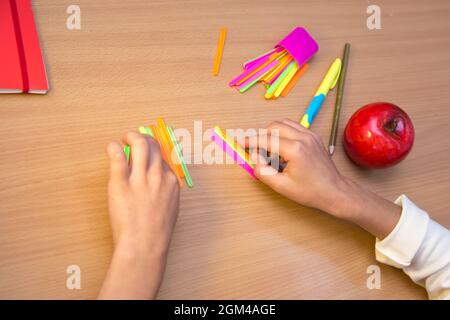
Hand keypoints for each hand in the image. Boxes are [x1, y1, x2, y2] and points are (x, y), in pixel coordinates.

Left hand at [99, 132, 179, 298]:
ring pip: (139, 144)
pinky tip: (111, 148)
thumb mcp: (171, 208)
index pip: (163, 156)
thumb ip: (166, 191)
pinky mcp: (121, 182)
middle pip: (153, 145)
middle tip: (134, 139)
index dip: (153, 151)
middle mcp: (158, 175)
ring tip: (124, 139)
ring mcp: (140, 178)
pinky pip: (117, 156)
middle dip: (143, 137)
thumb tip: (159, 181)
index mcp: (171, 182)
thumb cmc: (157, 233)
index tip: (146, 151)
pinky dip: (113, 147)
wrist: (144, 245)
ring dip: (131, 136)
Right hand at [246, 119, 400, 238]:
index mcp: (295, 150)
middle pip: (273, 127)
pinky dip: (283, 134)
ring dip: (272, 133)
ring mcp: (310, 135)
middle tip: (255, 151)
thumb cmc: (310, 192)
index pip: (265, 139)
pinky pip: (293, 127)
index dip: (250, 141)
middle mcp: (303, 137)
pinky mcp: (313, 136)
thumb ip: (263, 171)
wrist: (334, 191)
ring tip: (270, 151)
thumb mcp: (281, 186)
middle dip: (261, 136)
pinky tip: (282, 150)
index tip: (240, 143)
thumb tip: (254, 158)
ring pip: (283, 124)